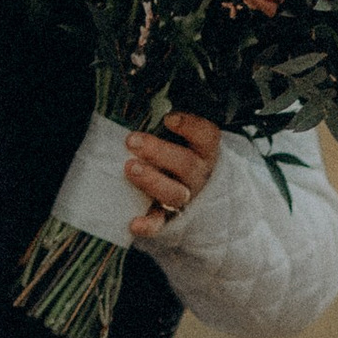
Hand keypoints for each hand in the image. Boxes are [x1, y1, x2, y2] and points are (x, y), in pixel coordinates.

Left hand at [126, 111, 220, 243]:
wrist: (196, 201)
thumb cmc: (177, 158)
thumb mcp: (180, 141)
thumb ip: (163, 130)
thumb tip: (136, 111)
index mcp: (204, 152)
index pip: (207, 136)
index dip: (190, 126)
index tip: (168, 118)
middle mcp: (198, 175)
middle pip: (185, 163)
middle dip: (157, 151)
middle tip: (132, 141)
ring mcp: (186, 198)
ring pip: (175, 193)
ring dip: (151, 180)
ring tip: (130, 168)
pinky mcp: (170, 219)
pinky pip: (161, 224)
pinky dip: (148, 225)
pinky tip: (134, 223)